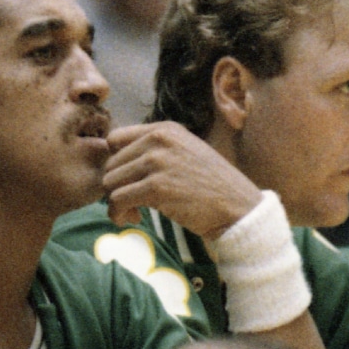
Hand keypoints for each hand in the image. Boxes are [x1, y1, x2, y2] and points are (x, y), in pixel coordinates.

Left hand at [101, 122, 261, 238]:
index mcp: (165, 129)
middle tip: (132, 203)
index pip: (114, 139)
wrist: (238, 207)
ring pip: (110, 182)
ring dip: (116, 202)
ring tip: (134, 212)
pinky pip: (118, 200)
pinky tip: (134, 219)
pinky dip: (119, 214)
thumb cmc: (209, 184)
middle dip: (116, 186)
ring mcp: (157, 162)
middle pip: (110, 164)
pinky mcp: (156, 187)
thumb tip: (114, 156)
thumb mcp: (184, 152)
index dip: (115, 163)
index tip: (127, 180)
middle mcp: (159, 140)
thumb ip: (154, 149)